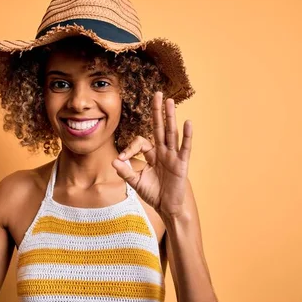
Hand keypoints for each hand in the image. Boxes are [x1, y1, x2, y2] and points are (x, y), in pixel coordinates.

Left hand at [112, 91, 191, 217]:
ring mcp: (173, 156)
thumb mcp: (136, 183)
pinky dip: (187, 136)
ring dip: (170, 117)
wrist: (168, 207)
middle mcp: (163, 151)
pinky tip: (187, 123)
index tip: (123, 159)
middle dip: (157, 111)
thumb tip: (114, 161)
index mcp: (152, 154)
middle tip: (157, 94)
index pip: (141, 142)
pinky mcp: (182, 164)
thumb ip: (125, 172)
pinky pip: (184, 147)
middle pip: (159, 127)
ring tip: (169, 101)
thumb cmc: (154, 193)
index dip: (130, 147)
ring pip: (171, 133)